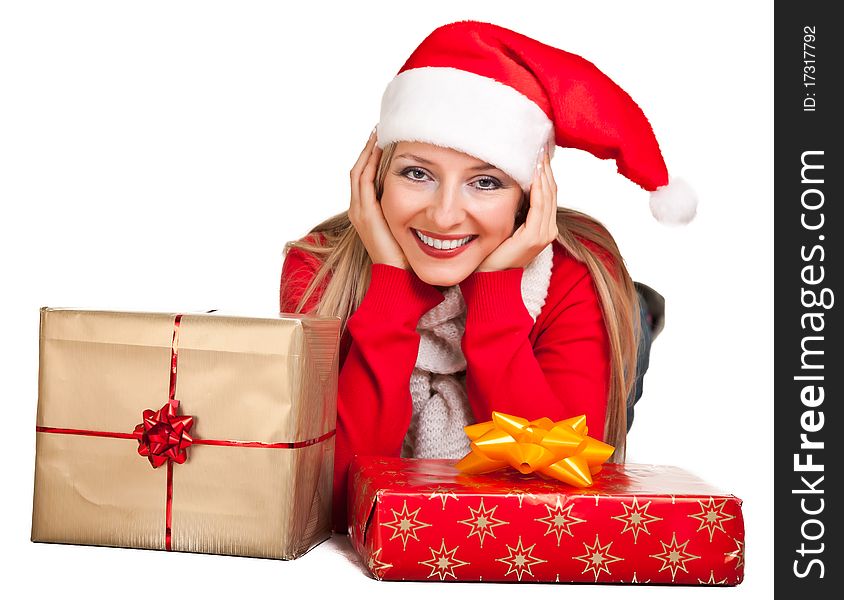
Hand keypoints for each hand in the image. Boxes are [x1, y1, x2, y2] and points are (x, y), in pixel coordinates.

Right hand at [348, 128, 409, 269]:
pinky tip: (380, 148)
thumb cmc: (406, 255)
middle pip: (358, 169)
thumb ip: (409, 210)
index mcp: (366, 212)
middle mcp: (357, 209)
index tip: (384, 140)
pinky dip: (369, 162)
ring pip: (358, 171)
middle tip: (380, 128)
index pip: (364, 177)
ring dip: (368, 150)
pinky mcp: (365, 213)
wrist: (398, 276)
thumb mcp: (405, 227)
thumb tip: (425, 196)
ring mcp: (359, 211)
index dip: (371, 157)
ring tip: (378, 132)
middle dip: (368, 148)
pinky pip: (364, 180)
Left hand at [476, 144, 558, 271]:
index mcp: (545, 225)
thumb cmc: (496, 248)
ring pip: (548, 195)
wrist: (490, 275)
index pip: (550, 191)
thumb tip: (514, 179)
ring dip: (543, 173)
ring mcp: (544, 234)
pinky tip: (533, 173)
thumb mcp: (509, 222)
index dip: (546, 170)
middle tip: (539, 144)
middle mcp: (549, 229)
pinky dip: (538, 188)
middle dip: (545, 167)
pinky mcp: (534, 238)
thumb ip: (517, 205)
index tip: (539, 150)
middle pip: (552, 189)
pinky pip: (539, 206)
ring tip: (537, 153)